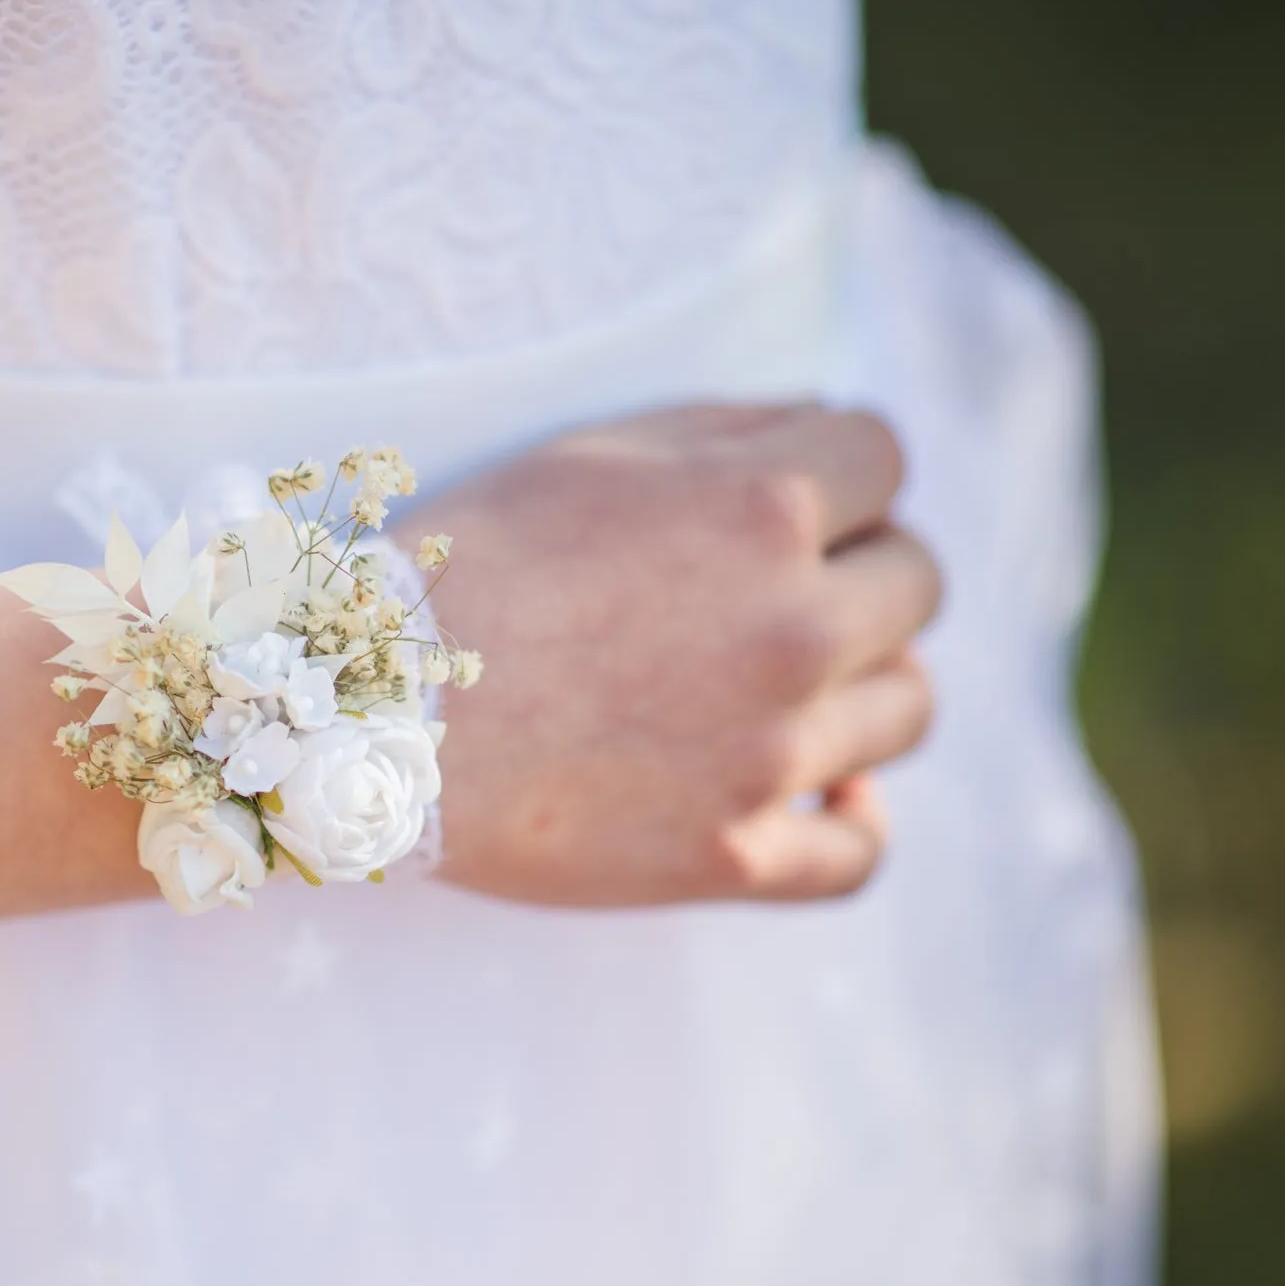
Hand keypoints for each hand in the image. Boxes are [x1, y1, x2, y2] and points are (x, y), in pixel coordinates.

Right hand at [413, 403, 940, 905]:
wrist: (365, 714)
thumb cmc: (465, 565)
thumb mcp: (591, 454)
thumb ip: (725, 430)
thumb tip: (822, 429)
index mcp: (762, 509)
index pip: (886, 456)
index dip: (841, 469)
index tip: (796, 494)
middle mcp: (794, 630)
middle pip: (919, 581)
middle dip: (865, 567)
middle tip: (787, 583)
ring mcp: (773, 753)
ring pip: (910, 709)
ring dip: (869, 681)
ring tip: (798, 680)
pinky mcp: (734, 852)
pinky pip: (859, 855)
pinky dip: (855, 823)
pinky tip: (832, 795)